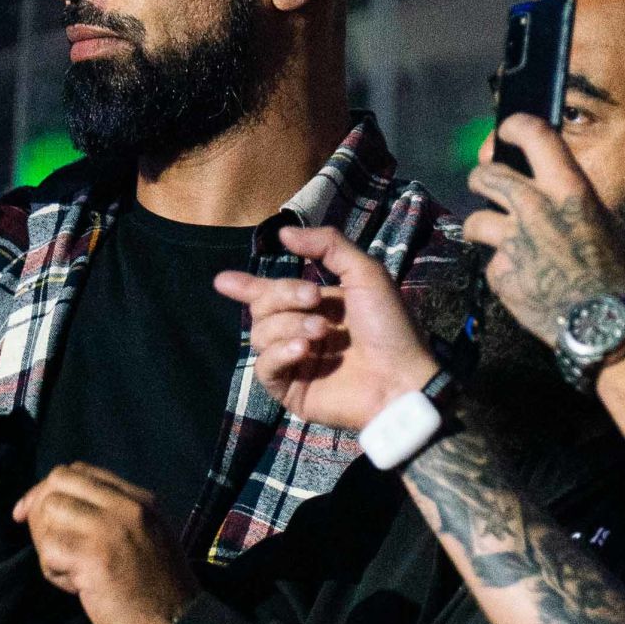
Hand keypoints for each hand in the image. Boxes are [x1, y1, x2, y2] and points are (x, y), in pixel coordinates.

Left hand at [16, 462, 193, 623]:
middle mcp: (127, 506)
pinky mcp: (93, 556)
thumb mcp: (150, 540)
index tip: (33, 513)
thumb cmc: (161, 597)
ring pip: (49, 512)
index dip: (49, 489)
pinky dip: (52, 571)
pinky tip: (75, 588)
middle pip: (59, 481)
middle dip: (38, 510)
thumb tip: (62, 511)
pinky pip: (49, 549)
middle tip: (46, 545)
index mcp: (141, 500)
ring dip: (47, 544)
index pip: (80, 471)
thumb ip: (116, 519)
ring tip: (69, 571)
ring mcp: (110, 528)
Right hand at [227, 223, 435, 433]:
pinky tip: (304, 352)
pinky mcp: (291, 390)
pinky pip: (264, 367)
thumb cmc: (389, 327)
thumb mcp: (365, 273)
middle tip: (315, 300)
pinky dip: (280, 353)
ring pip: (260, 334)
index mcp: (316, 305)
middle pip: (262, 306)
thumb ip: (328, 246)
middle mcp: (301, 331)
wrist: (401, 377)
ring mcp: (294, 362)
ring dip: (289, 325)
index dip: (246, 286)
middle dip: (283, 296)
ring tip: (321, 332)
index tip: (223, 280)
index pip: (270, 293)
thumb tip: (283, 233)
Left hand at [462, 112, 624, 352]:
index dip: (513, 127)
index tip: (506, 132)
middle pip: (486, 175)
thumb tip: (547, 187)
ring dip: (479, 227)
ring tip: (488, 236)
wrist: (603, 322)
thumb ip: (567, 198)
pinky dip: (501, 271)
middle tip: (483, 185)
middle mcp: (535, 207)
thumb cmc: (613, 272)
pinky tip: (519, 280)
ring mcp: (514, 242)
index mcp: (568, 188)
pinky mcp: (501, 274)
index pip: (532, 134)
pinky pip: (490, 264)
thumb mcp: (600, 220)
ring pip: (474, 220)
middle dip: (480, 178)